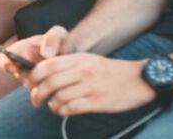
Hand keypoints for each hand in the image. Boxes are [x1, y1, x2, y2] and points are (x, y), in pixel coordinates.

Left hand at [28, 52, 152, 115]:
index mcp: (79, 59)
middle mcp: (83, 71)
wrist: (141, 79)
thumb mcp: (89, 60)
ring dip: (51, 104)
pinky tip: (62, 111)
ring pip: (59, 97)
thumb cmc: (112, 71)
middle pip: (50, 82)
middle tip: (35, 100)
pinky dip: (62, 111)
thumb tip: (46, 74)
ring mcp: (91, 87)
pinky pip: (72, 108)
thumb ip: (69, 65)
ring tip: (52, 106)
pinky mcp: (99, 102)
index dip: (34, 76)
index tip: (31, 84)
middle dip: (37, 94)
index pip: (47, 65)